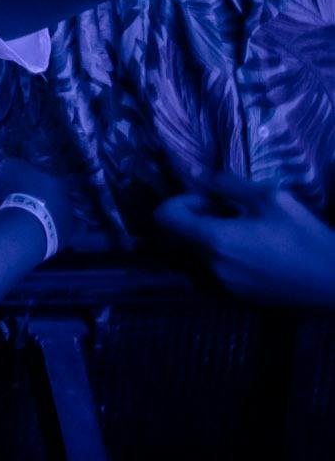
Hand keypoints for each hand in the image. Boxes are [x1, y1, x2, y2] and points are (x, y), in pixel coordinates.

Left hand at [151, 175, 334, 307]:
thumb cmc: (305, 235)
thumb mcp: (269, 198)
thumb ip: (225, 183)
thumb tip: (193, 172)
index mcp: (215, 240)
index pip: (163, 217)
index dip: (180, 201)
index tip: (208, 199)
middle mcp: (213, 266)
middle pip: (181, 235)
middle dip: (198, 218)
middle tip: (232, 210)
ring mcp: (226, 285)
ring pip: (200, 252)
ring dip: (213, 236)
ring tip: (249, 230)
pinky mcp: (241, 297)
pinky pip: (218, 269)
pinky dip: (227, 255)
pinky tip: (259, 250)